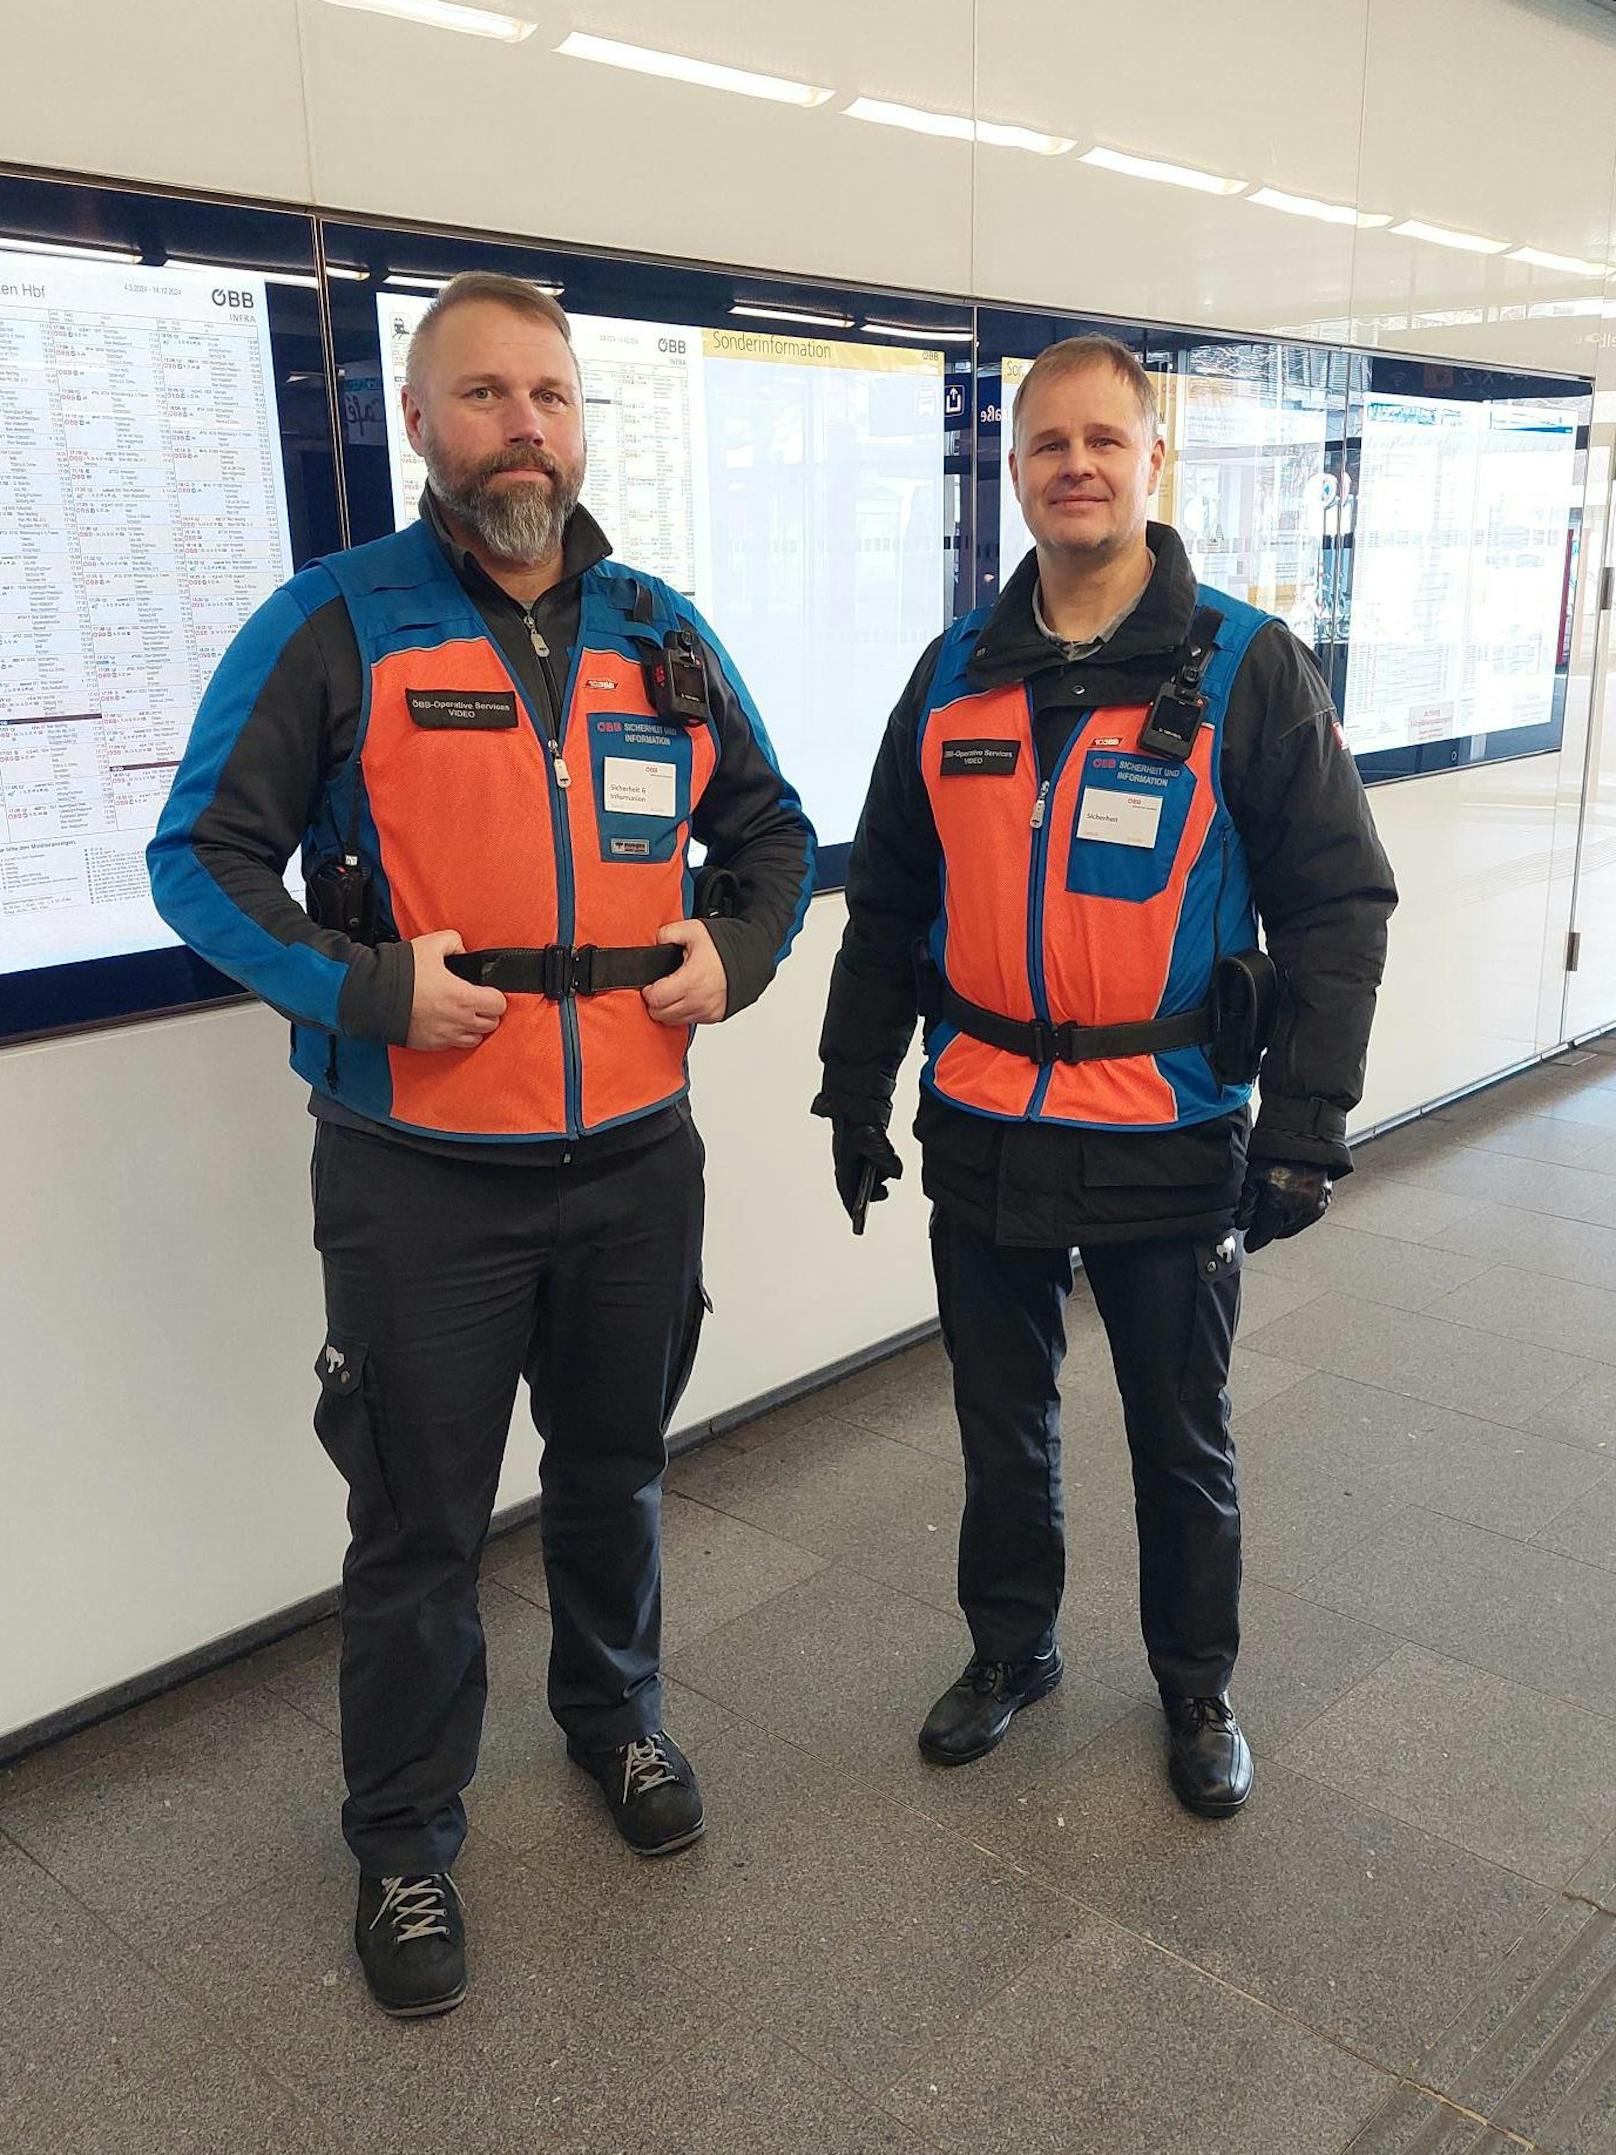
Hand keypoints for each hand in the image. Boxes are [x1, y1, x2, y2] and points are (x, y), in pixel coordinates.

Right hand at [405, 929, 506, 1050]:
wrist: (373, 996)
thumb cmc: (401, 973)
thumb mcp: (431, 944)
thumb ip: (454, 942)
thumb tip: (463, 951)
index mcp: (464, 997)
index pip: (499, 1005)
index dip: (495, 995)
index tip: (487, 990)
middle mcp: (458, 1021)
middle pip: (491, 1023)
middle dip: (487, 1011)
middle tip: (476, 1000)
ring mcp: (445, 1036)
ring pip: (476, 1038)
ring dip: (474, 1026)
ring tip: (463, 1013)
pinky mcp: (431, 1045)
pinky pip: (454, 1045)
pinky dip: (456, 1036)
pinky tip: (447, 1022)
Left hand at [642, 918, 728, 1026]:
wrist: (751, 957)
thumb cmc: (725, 947)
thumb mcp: (694, 930)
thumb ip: (668, 933)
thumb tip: (655, 941)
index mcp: (691, 980)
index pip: (656, 999)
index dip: (648, 991)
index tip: (650, 984)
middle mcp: (699, 1000)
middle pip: (661, 1014)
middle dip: (655, 1002)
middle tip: (659, 988)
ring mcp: (707, 1011)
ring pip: (673, 1021)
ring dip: (667, 1010)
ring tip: (672, 992)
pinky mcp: (713, 1016)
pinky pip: (689, 1021)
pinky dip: (682, 1013)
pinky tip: (685, 997)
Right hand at [831, 1120, 903, 1226]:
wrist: (857, 1104)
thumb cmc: (859, 1123)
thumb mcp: (874, 1143)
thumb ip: (886, 1159)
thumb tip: (897, 1174)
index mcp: (843, 1164)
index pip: (846, 1190)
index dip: (850, 1206)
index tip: (857, 1219)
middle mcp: (847, 1164)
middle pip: (857, 1185)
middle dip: (870, 1191)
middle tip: (884, 1192)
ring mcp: (855, 1158)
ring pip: (867, 1175)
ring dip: (879, 1176)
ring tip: (886, 1168)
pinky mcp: (865, 1153)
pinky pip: (873, 1166)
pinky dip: (882, 1167)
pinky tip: (888, 1163)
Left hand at [1237, 1161, 1331, 1253]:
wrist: (1304, 1141)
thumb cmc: (1278, 1155)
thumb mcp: (1252, 1178)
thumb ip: (1246, 1205)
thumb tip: (1243, 1224)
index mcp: (1278, 1206)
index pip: (1263, 1236)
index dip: (1253, 1240)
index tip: (1249, 1243)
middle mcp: (1298, 1211)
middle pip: (1278, 1233)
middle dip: (1267, 1229)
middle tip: (1259, 1219)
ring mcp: (1314, 1208)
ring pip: (1292, 1226)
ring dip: (1282, 1223)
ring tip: (1275, 1205)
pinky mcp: (1324, 1203)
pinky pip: (1306, 1217)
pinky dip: (1296, 1214)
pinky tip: (1289, 1202)